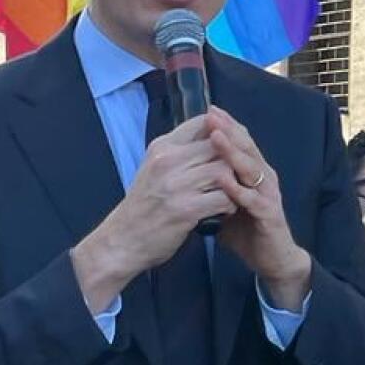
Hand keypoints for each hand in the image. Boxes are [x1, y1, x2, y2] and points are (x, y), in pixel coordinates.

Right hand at [71, 117, 237, 309]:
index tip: (233, 143)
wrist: (121, 242)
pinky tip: (226, 209)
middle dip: (234, 158)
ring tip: (235, 191)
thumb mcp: (154, 168)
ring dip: (235, 182)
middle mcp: (168, 161)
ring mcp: (176, 185)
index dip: (224, 130)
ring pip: (224, 170)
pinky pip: (223, 198)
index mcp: (162, 147)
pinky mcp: (185, 210)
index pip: (203, 122)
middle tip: (243, 170)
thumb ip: (180, 152)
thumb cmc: (143, 205)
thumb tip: (213, 135)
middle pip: (219, 145)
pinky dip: (230, 204)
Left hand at [206, 108, 311, 309]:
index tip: (208, 110)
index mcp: (253, 172)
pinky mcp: (269, 214)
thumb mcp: (224, 203)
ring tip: (215, 137)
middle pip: (247, 147)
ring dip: (232, 152)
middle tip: (212, 113)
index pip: (241, 141)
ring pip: (250, 167)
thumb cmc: (246, 230)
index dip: (226, 126)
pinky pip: (252, 198)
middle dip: (228, 129)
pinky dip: (237, 188)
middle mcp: (263, 177)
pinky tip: (223, 179)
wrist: (272, 259)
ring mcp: (268, 194)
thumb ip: (210, 187)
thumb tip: (186, 173)